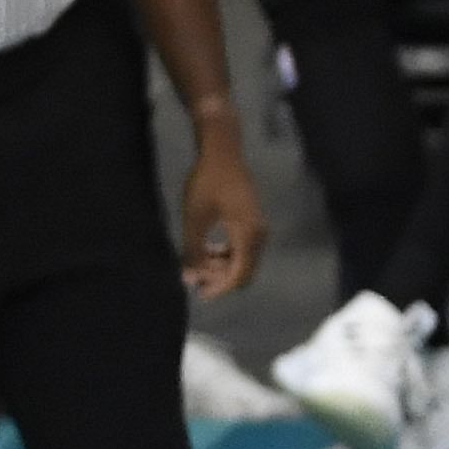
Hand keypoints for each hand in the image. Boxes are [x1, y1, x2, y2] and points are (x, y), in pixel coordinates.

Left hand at [178, 128, 266, 298]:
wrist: (223, 154)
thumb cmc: (207, 184)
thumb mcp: (194, 220)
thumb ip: (192, 251)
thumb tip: (190, 278)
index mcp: (247, 236)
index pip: (239, 275)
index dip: (219, 288)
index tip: (198, 294)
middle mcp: (258, 235)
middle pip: (244, 271)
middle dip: (219, 279)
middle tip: (192, 277)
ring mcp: (258, 227)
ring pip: (244, 260)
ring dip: (221, 267)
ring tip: (196, 263)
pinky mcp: (253, 221)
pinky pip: (244, 248)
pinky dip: (227, 255)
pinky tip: (209, 249)